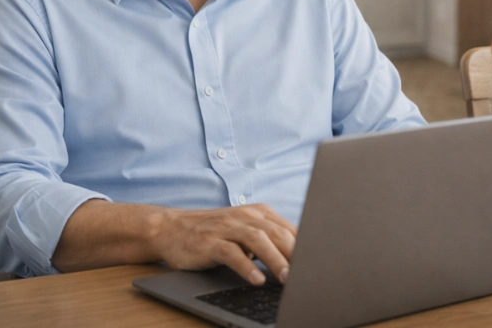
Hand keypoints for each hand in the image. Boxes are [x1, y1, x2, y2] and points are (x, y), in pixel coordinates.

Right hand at [152, 203, 296, 285]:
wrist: (172, 228)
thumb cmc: (214, 233)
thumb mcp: (245, 231)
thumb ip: (269, 239)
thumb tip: (300, 259)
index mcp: (259, 213)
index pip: (289, 229)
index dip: (306, 246)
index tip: (319, 263)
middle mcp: (245, 216)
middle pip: (277, 233)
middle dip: (295, 254)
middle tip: (308, 274)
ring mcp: (227, 228)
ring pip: (258, 240)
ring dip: (275, 259)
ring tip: (287, 278)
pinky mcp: (210, 242)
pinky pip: (232, 253)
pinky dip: (246, 266)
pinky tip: (256, 279)